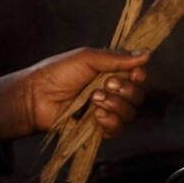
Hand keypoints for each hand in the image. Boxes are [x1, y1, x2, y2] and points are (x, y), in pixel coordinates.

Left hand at [0, 48, 148, 140]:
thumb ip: (117, 58)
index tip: (134, 74)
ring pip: (130, 113)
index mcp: (110, 73)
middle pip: (138, 95)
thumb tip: (146, 54)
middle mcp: (111, 92)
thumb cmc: (57, 73)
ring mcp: (106, 111)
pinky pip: (118, 129)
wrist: (36, 96)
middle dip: (126, 90)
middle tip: (106, 85)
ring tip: (94, 99)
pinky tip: (96, 115)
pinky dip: (110, 121)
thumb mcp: (87, 58)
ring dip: (116, 105)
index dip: (140, 76)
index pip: (138, 77)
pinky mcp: (98, 129)